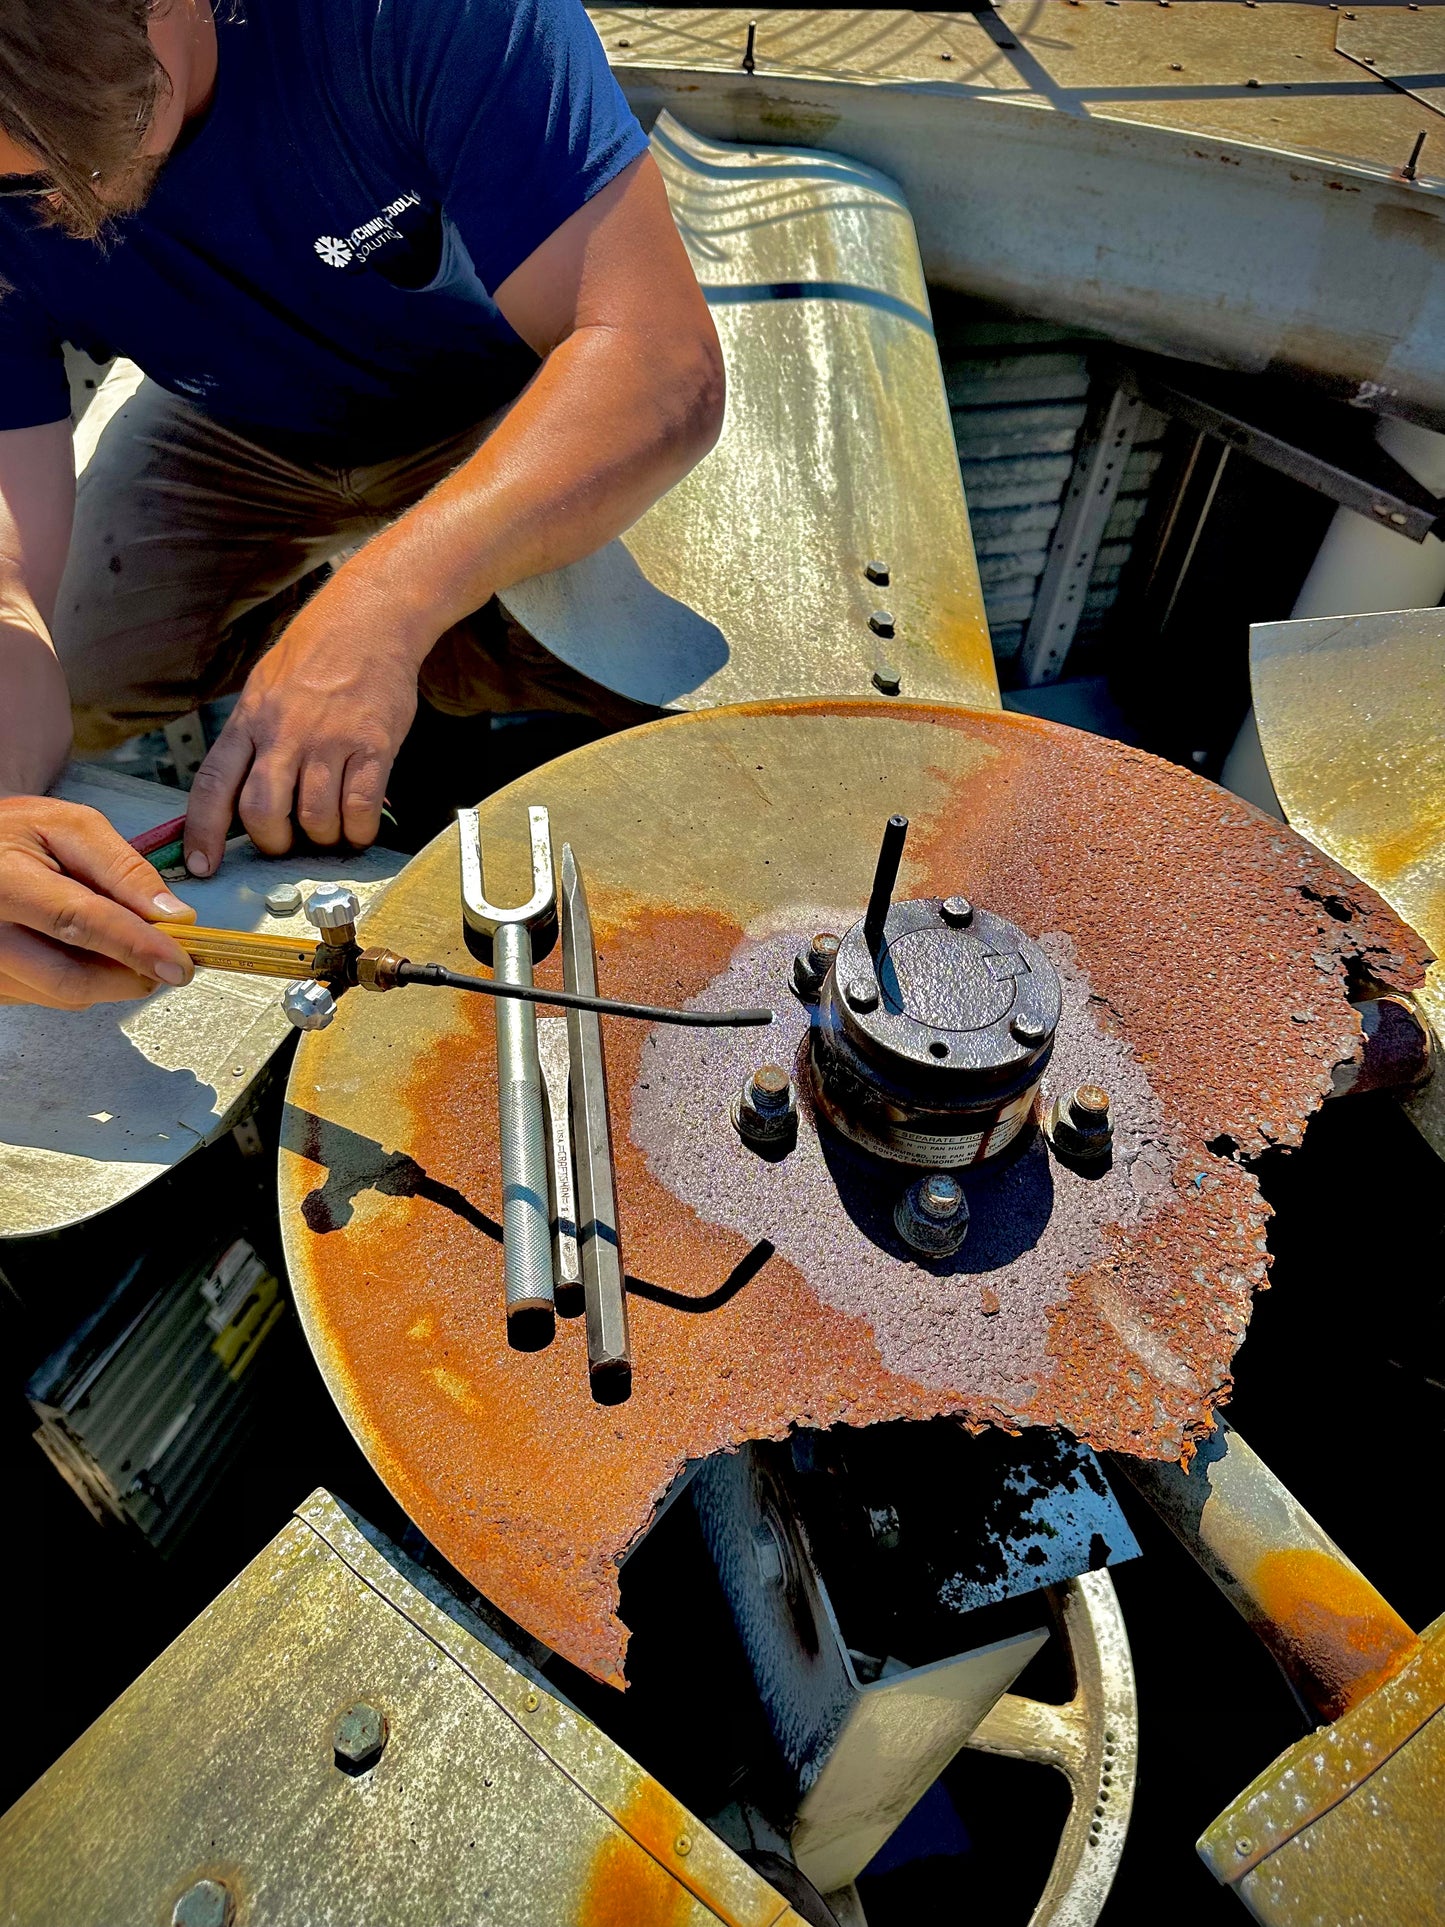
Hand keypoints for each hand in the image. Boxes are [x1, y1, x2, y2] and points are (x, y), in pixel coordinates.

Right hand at [0, 796, 195, 1007]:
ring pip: (66, 997)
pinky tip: (84, 948)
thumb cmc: (16, 834)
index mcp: (4, 881)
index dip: (135, 946)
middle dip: (133, 975)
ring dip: (111, 977)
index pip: (78, 922)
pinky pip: (51, 998)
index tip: (178, 964)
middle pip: (71, 979)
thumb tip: (174, 917)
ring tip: (120, 938)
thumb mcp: (71, 828)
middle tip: (167, 958)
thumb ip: (124, 869)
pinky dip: (85, 979)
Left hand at [184, 582, 421, 874]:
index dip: (203, 833)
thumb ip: (251, 739)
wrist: (369, 619)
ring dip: (322, 838)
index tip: (204, 865)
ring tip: (331, 831)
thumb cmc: (316, 656)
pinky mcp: (372, 745)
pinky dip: (359, 830)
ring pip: (314, 817)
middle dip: (273, 842)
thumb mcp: (264, 689)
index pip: (212, 786)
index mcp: (249, 720)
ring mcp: (328, 739)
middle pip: (262, 811)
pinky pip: (360, 807)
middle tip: (287, 843)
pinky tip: (360, 827)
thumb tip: (238, 794)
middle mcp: (283, 732)